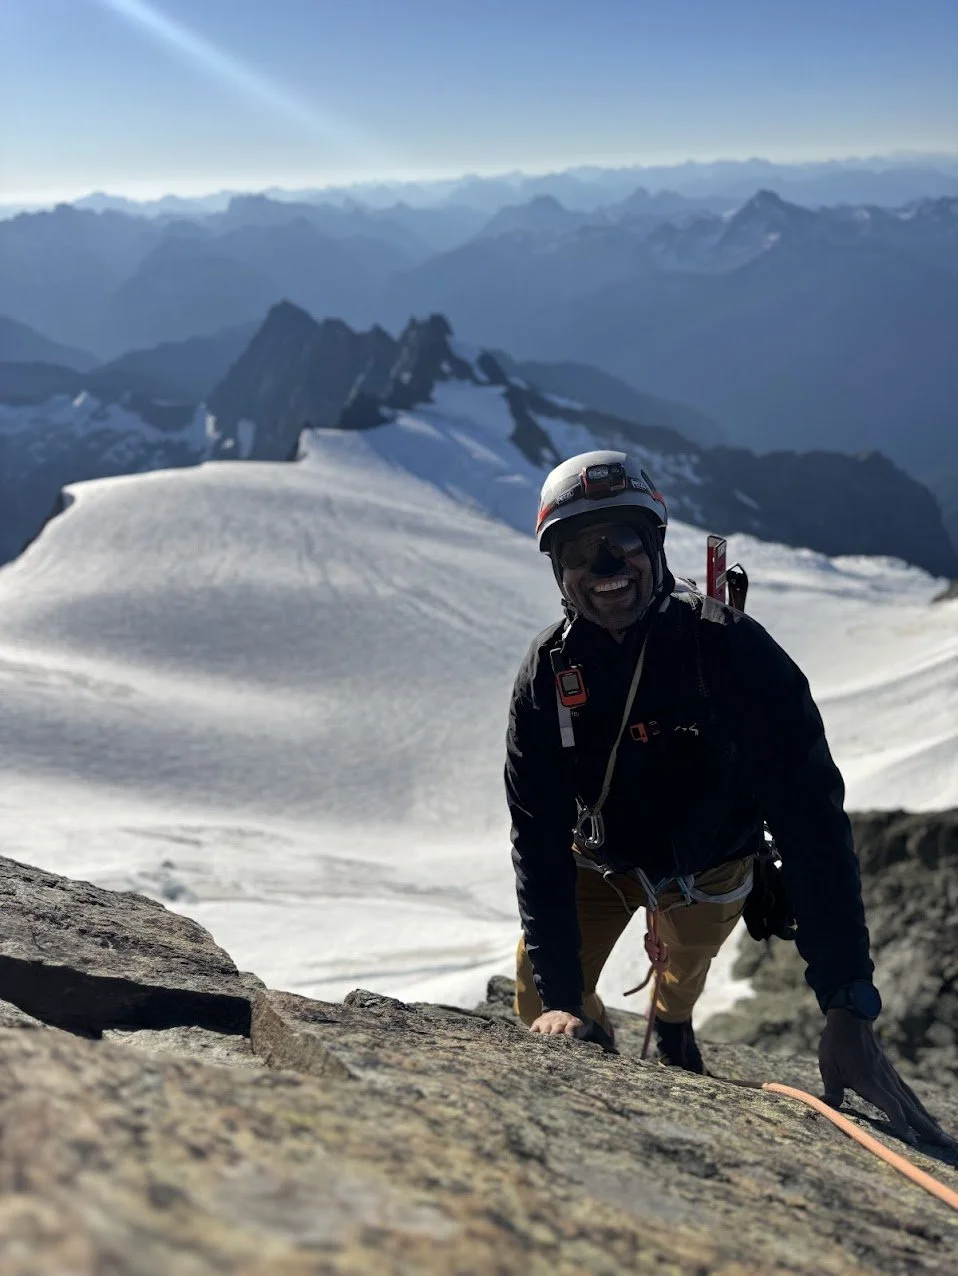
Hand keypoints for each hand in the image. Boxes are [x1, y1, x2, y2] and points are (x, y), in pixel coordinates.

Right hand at [529, 1010, 617, 1051]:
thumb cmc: (581, 1022)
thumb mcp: (594, 1028)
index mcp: (574, 1025)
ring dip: (544, 1044)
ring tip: (544, 1058)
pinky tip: (532, 1052)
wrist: (563, 1003)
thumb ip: (604, 1041)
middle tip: (556, 1059)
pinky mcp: (537, 1024)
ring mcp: (547, 1024)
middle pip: (555, 1034)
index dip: (570, 1038)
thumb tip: (617, 1054)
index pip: (571, 1031)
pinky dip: (532, 1041)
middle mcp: (560, 1023)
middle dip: (555, 1044)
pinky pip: (532, 1034)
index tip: (570, 1047)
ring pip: (543, 1034)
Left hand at [819, 1009, 956, 1148]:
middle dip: (929, 1130)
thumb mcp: (828, 1066)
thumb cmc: (837, 1044)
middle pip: (911, 1110)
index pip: (890, 1106)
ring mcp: (892, 1080)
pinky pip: (911, 1096)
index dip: (901, 1123)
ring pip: (915, 1105)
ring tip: (945, 1140)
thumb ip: (832, 1089)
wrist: (851, 1020)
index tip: (912, 1140)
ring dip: (930, 1123)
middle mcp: (886, 1083)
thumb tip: (826, 1106)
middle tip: (948, 1146)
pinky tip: (930, 1120)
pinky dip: (922, 1110)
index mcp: (870, 1082)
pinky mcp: (893, 1077)